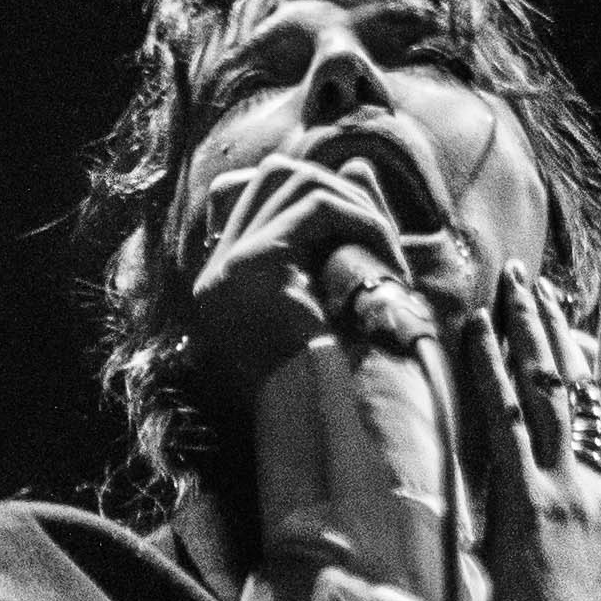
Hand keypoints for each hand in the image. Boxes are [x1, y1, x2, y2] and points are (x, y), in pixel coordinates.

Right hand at [186, 152, 406, 388]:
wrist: (329, 435)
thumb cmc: (339, 384)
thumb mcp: (336, 295)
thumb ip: (341, 231)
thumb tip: (360, 165)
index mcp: (224, 287)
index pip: (250, 194)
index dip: (309, 193)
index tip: (356, 223)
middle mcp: (215, 274)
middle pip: (270, 176)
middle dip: (334, 188)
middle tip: (378, 231)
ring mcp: (227, 267)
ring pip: (292, 179)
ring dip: (351, 202)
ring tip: (385, 248)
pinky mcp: (254, 265)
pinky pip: (316, 207)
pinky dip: (360, 220)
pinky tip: (385, 260)